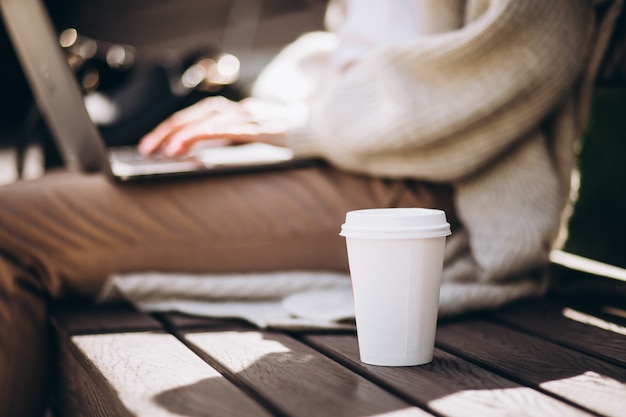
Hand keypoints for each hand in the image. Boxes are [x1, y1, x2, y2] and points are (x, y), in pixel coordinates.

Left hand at [138, 96, 288, 155]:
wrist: (324, 130)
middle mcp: (242, 109)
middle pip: (197, 113)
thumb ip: (232, 140)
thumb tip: (201, 157)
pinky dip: (212, 132)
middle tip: (147, 149)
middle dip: (169, 130)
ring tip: (167, 150)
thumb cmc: (290, 137)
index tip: (151, 144)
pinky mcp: (265, 128)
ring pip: (212, 118)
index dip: (171, 128)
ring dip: (186, 133)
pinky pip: (235, 128)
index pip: (196, 115)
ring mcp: (254, 117)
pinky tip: (196, 140)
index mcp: (237, 111)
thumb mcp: (256, 138)